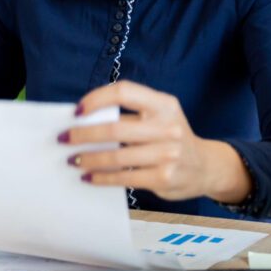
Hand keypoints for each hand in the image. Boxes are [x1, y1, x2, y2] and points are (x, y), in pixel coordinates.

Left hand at [60, 81, 250, 202]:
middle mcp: (168, 127)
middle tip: (64, 138)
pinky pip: (124, 177)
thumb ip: (131, 114)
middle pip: (115, 128)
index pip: (124, 92)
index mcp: (164, 104)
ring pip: (116, 156)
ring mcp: (168, 154)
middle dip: (83, 134)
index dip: (97, 99)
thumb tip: (85, 119)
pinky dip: (102, 177)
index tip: (77, 111)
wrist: (205, 166)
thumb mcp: (160, 115)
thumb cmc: (171, 136)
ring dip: (89, 158)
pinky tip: (89, 176)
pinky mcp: (164, 178)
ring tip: (73, 159)